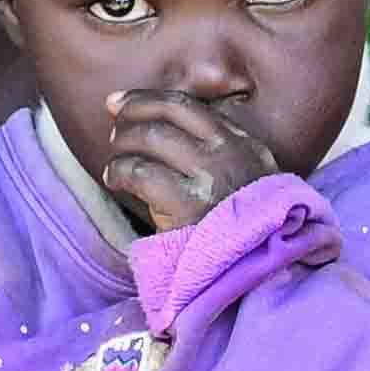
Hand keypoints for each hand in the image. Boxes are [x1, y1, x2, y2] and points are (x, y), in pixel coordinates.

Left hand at [93, 81, 285, 232]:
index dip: (147, 99)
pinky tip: (113, 180)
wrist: (256, 271)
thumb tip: (165, 123)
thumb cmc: (245, 230)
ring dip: (123, 145)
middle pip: (167, 115)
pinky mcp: (188, 204)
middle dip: (131, 115)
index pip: (188, 105)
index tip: (121, 102)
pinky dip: (119, 172)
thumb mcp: (250, 179)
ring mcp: (211, 177)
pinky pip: (140, 172)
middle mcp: (230, 153)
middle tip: (113, 127)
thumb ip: (222, 151)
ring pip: (151, 138)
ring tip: (114, 159)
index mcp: (244, 144)